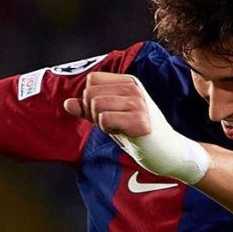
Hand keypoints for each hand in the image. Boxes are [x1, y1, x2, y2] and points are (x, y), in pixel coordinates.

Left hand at [64, 72, 210, 183]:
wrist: (165, 151)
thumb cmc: (135, 132)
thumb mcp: (108, 117)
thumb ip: (88, 109)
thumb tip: (67, 103)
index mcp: (128, 81)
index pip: (91, 80)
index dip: (90, 100)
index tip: (108, 113)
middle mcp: (134, 87)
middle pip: (90, 93)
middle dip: (94, 113)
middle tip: (115, 123)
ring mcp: (139, 103)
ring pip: (95, 106)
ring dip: (102, 123)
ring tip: (122, 128)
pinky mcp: (140, 121)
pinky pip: (105, 120)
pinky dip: (109, 130)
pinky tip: (126, 133)